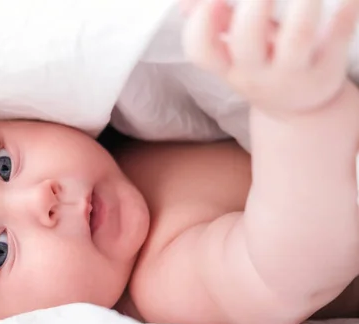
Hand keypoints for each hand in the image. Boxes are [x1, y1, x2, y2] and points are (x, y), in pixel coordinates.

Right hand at [183, 0, 358, 116]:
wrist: (300, 108)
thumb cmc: (263, 66)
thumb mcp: (233, 53)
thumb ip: (213, 23)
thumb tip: (186, 4)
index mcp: (228, 66)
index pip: (202, 51)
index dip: (201, 24)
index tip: (214, 2)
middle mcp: (256, 74)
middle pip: (247, 41)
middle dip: (254, 4)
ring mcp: (293, 73)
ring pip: (297, 37)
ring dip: (302, 3)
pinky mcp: (328, 67)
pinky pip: (338, 37)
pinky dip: (345, 13)